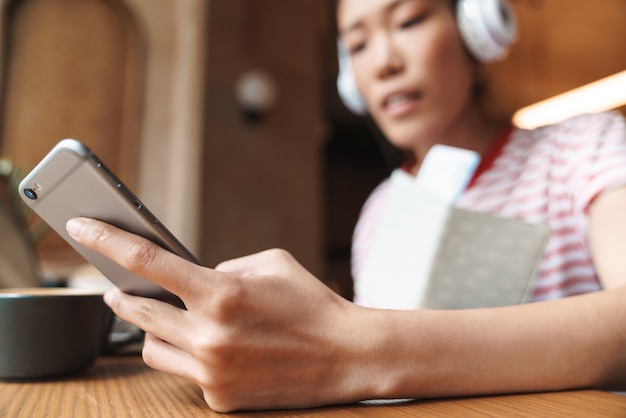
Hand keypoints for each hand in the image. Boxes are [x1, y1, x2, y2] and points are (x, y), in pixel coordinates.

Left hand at [66, 218, 370, 411]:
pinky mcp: (219, 397)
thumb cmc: (312, 303)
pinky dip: (190, 357)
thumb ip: (223, 267)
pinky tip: (211, 349)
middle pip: (137, 311)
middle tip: (118, 287)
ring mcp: (211, 371)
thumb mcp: (270, 264)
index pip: (147, 261)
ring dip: (153, 331)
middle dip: (124, 296)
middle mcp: (208, 335)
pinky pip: (185, 373)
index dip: (107, 240)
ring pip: (152, 348)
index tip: (81, 226)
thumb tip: (193, 277)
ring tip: (167, 320)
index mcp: (220, 292)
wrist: (347, 354)